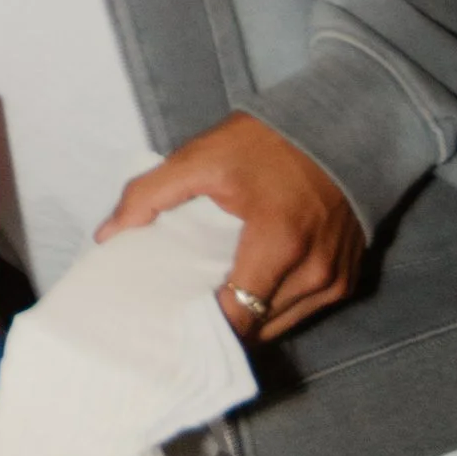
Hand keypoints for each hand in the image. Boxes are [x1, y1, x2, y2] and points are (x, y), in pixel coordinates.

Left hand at [98, 113, 362, 347]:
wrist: (340, 128)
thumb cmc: (269, 142)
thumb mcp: (202, 157)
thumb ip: (149, 194)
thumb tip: (108, 235)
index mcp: (279, 244)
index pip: (237, 318)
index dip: (203, 324)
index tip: (174, 318)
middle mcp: (313, 272)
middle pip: (257, 328)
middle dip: (223, 322)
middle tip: (189, 308)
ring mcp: (335, 279)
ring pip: (280, 325)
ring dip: (251, 317)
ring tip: (219, 298)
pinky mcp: (348, 279)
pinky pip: (305, 311)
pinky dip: (278, 305)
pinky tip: (254, 285)